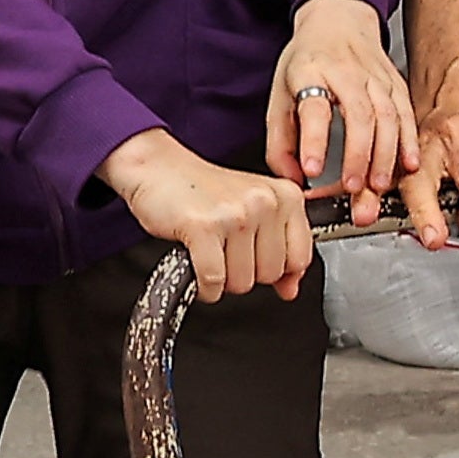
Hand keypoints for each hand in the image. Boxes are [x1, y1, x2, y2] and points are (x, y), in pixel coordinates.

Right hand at [102, 129, 314, 300]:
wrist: (158, 167)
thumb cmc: (205, 191)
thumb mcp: (253, 212)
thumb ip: (281, 250)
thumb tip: (291, 289)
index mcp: (286, 197)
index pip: (300, 258)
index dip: (278, 269)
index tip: (257, 258)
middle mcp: (265, 203)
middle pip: (271, 274)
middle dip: (246, 274)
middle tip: (226, 252)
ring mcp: (235, 215)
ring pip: (242, 281)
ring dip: (222, 280)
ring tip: (211, 253)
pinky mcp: (203, 227)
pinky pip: (213, 280)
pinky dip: (204, 286)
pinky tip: (197, 269)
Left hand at [265, 0, 417, 224]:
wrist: (340, 21)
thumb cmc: (308, 61)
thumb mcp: (279, 93)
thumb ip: (280, 141)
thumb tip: (292, 178)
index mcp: (310, 71)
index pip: (314, 107)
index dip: (313, 140)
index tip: (312, 169)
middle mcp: (347, 72)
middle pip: (359, 115)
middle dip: (359, 155)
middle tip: (352, 187)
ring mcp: (377, 78)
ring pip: (388, 118)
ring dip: (385, 156)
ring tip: (378, 185)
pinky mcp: (397, 85)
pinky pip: (407, 116)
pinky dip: (410, 143)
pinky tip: (408, 165)